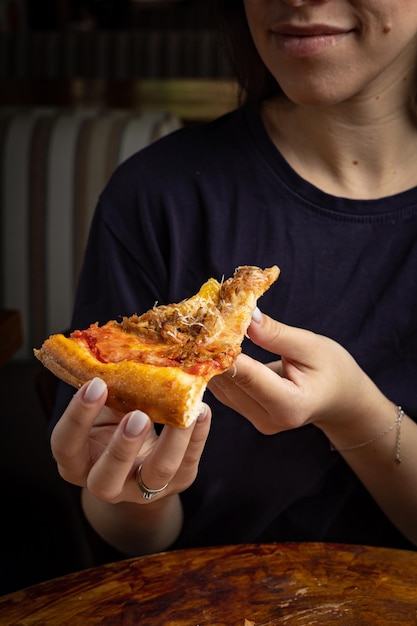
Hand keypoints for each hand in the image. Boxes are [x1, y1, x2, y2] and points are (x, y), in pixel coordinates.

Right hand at [51, 378, 210, 504]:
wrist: (141, 453)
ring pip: (156, 474)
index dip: (78, 417)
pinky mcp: (177, 483)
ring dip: (170, 442)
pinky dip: (198, 436)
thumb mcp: (105, 407)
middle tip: (138, 415)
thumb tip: (118, 350)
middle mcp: (105, 484)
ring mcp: (142, 490)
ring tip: (183, 413)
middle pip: (106, 479)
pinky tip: (202, 411)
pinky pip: (188, 463)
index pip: (65, 445)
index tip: (96, 383)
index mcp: (76, 461)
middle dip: (122, 447)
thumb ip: (108, 390)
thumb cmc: (114, 421)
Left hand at [209, 308, 374, 434]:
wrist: (339, 398)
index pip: (248, 376)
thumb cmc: (332, 369)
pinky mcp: (247, 413)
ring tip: (202, 329)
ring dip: (210, 358)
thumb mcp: (311, 345)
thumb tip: (246, 316)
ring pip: (221, 386)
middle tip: (200, 320)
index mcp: (289, 405)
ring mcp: (256, 419)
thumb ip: (276, 334)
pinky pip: (224, 388)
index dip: (225, 352)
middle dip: (214, 351)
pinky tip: (212, 345)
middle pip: (230, 382)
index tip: (207, 329)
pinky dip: (217, 365)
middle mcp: (268, 419)